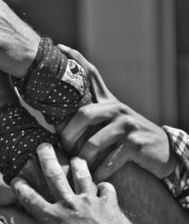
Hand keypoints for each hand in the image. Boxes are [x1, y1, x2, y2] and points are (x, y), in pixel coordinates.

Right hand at [12, 143, 137, 223]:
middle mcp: (68, 204)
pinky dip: (105, 187)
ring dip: (78, 165)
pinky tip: (103, 186)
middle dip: (46, 159)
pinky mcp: (109, 204)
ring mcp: (89, 201)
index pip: (30, 199)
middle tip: (43, 146)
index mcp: (52, 218)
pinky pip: (106, 190)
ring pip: (82, 176)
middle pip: (54, 175)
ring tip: (76, 158)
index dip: (20, 188)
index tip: (16, 180)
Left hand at [56, 45, 175, 179]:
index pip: (91, 74)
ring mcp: (127, 125)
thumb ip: (90, 120)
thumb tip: (56, 123)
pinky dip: (99, 171)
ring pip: (93, 142)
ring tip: (79, 165)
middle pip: (83, 115)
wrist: (166, 153)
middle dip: (68, 134)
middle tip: (63, 146)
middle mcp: (117, 109)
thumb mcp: (112, 124)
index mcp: (108, 103)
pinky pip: (108, 160)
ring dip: (83, 158)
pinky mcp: (135, 144)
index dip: (76, 59)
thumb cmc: (129, 141)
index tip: (60, 46)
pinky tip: (96, 176)